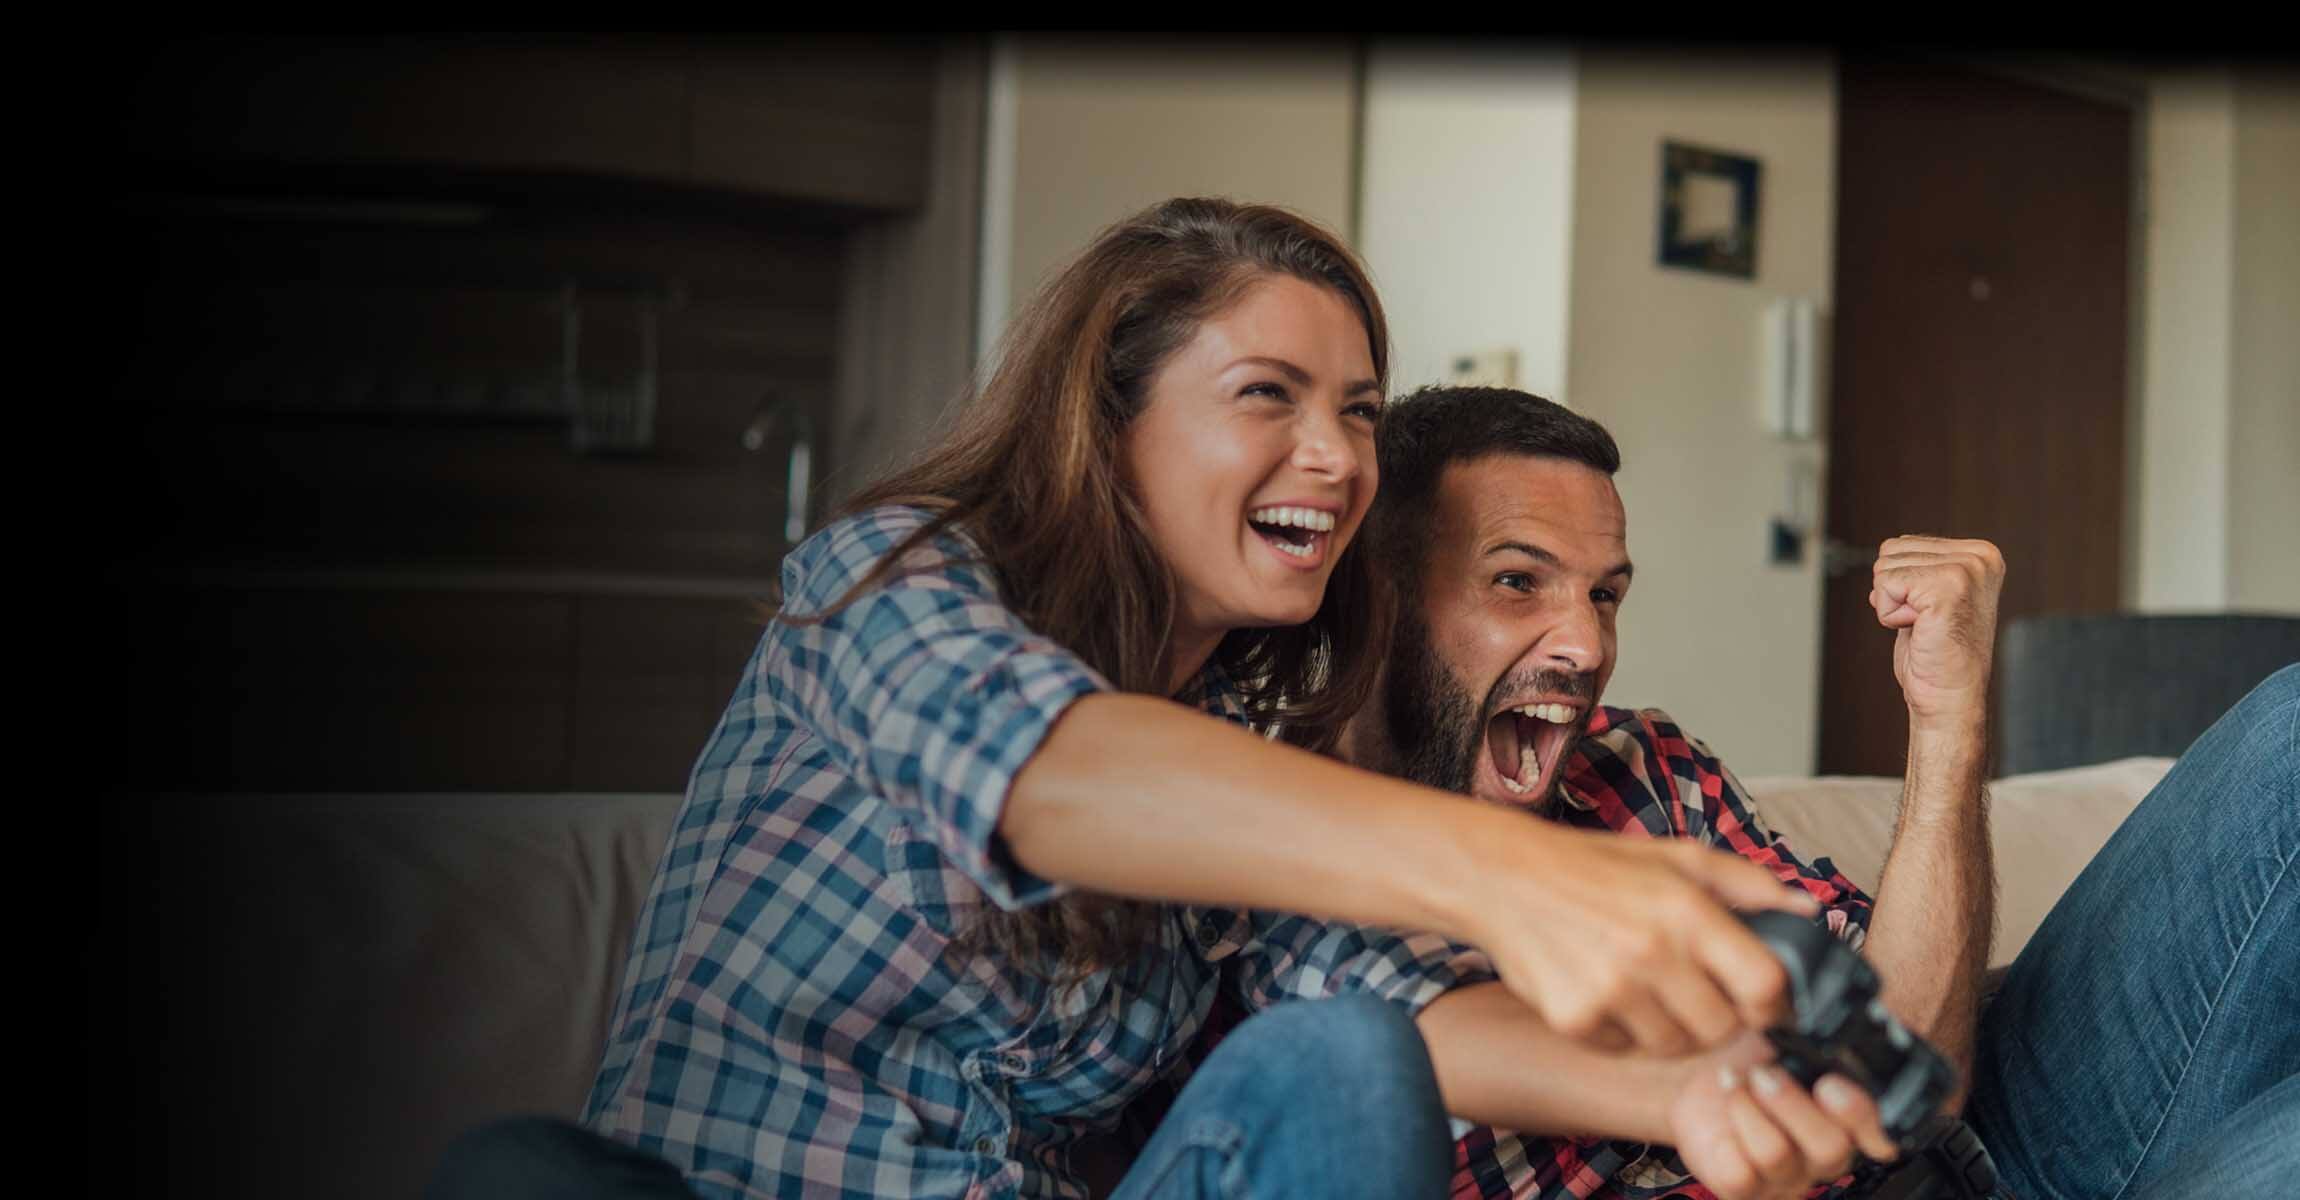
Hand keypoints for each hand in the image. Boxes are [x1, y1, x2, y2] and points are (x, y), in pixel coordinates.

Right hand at [1465, 828, 1820, 1056]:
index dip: (1774, 1002)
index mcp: (1686, 909)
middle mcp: (1651, 953)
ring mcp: (1610, 991)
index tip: (1763, 1000)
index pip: (1765, 986)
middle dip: (1719, 1017)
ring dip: (1671, 1027)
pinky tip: (1604, 992)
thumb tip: (1811, 912)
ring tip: (1645, 987)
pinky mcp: (1574, 1019)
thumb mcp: (1676, 857)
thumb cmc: (1596, 867)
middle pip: (1722, 1028)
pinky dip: (1623, 1032)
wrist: (1504, 877)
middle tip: (1695, 992)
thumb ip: (1748, 885)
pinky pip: (1624, 1049)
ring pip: (1675, 1046)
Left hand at [1667, 1033, 1900, 1199]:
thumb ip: (1823, 1033)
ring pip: (1777, 1156)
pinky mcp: (1744, 1186)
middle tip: (1766, 1071)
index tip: (1832, 1085)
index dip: (1864, 1118)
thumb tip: (1837, 1015)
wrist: (1699, 1071)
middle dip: (1793, 1103)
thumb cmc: (1755, 1055)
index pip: (1882, 1137)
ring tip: (1736, 1079)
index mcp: (1849, 1119)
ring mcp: (1785, 1176)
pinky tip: (1726, 1106)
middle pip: (1830, 1148)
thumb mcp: (1792, 1033)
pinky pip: (1740, 1175)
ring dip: (1750, 1107)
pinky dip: (1727, 1133)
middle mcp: (1823, 1154)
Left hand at [1868, 536, 2004, 736]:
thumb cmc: (1936, 654)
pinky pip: (1885, 586)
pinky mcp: (1948, 586)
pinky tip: (1920, 630)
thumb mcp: (1930, 597)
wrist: (1949, 696)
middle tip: (1925, 622)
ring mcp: (1966, 569)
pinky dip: (1890, 614)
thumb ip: (1918, 568)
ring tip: (1925, 626)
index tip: (1929, 612)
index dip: (1900, 583)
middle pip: (1890, 551)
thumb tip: (1887, 551)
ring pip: (1884, 568)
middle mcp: (1978, 557)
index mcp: (1979, 554)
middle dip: (1894, 592)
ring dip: (1893, 604)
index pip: (1901, 544)